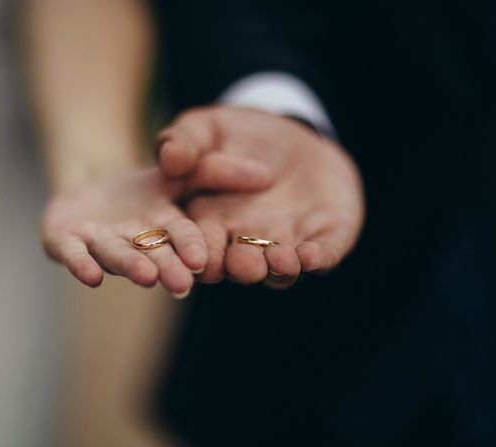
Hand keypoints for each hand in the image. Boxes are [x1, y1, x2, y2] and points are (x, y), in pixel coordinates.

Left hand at [41, 162, 270, 294]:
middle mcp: (137, 243)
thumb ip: (216, 170)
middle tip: (182, 285)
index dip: (193, 248)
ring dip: (132, 267)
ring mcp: (101, 245)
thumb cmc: (142, 188)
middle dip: (168, 270)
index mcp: (165, 229)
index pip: (184, 239)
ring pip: (119, 257)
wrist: (89, 186)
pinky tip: (91, 277)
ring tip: (146, 276)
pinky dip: (82, 266)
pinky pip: (74, 257)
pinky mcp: (67, 244)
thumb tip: (265, 175)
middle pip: (155, 257)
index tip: (205, 260)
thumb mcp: (180, 170)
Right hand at [155, 107, 364, 287]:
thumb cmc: (236, 133)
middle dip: (243, 267)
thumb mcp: (205, 129)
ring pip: (281, 268)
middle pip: (241, 265)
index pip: (202, 246)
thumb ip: (184, 142)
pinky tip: (313, 256)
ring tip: (279, 260)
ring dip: (281, 269)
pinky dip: (319, 258)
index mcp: (211, 224)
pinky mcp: (325, 237)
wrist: (291, 132)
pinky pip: (324, 253)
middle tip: (244, 266)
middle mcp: (247, 243)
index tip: (198, 258)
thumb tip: (170, 158)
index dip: (200, 254)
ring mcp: (286, 243)